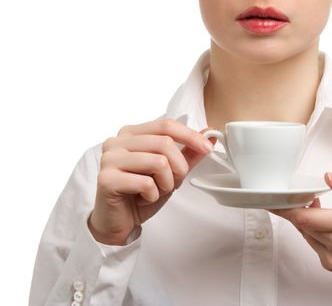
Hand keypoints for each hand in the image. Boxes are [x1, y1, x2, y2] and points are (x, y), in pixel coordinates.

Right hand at [89, 119, 215, 245]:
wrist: (119, 222)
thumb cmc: (141, 194)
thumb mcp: (170, 172)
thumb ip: (187, 153)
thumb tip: (209, 134)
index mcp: (131, 133)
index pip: (166, 125)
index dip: (190, 136)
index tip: (208, 148)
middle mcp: (117, 142)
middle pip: (165, 143)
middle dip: (179, 168)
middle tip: (172, 184)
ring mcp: (109, 159)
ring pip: (159, 162)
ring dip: (166, 183)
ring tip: (156, 191)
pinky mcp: (106, 179)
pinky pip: (146, 183)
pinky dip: (153, 195)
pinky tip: (143, 199)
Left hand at [270, 172, 331, 305]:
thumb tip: (329, 176)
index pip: (308, 217)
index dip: (290, 206)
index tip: (282, 197)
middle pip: (302, 224)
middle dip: (295, 208)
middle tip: (295, 196)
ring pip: (305, 233)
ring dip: (304, 219)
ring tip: (315, 206)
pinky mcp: (330, 265)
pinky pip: (312, 243)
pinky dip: (312, 231)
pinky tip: (323, 223)